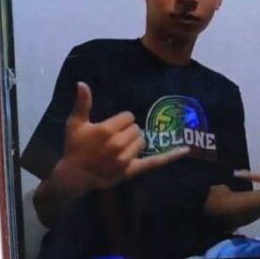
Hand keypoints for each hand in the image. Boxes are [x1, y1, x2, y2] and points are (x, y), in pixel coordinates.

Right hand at [56, 82, 187, 189]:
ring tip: (121, 146)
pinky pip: (155, 162)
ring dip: (135, 141)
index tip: (110, 127)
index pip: (128, 117)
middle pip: (136, 128)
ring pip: (142, 141)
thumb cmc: (74, 147)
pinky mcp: (132, 170)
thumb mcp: (75, 123)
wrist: (74, 175)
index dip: (120, 120)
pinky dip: (170, 156)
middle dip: (127, 130)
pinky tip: (185, 149)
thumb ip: (82, 103)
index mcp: (106, 130)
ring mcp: (125, 158)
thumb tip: (82, 83)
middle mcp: (117, 144)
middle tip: (114, 138)